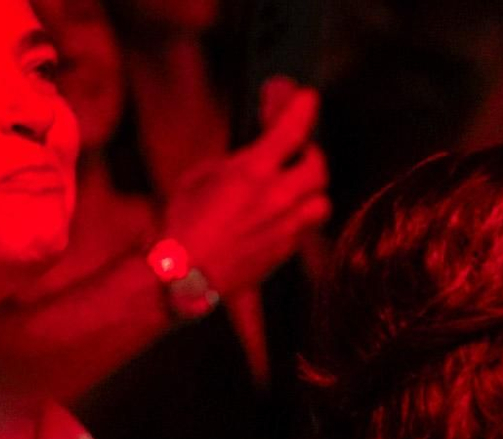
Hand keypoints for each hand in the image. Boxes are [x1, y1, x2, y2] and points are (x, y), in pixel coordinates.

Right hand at [160, 82, 328, 298]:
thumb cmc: (181, 223)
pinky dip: (299, 216)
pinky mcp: (286, 252)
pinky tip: (280, 215)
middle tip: (296, 150)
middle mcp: (278, 200)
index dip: (302, 109)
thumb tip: (256, 153)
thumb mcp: (200, 177)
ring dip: (311, 191)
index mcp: (253, 173)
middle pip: (318, 168)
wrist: (181, 275)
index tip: (308, 98)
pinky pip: (306, 228)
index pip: (291, 131)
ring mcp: (287, 228)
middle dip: (310, 154)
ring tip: (293, 186)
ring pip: (321, 202)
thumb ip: (236, 161)